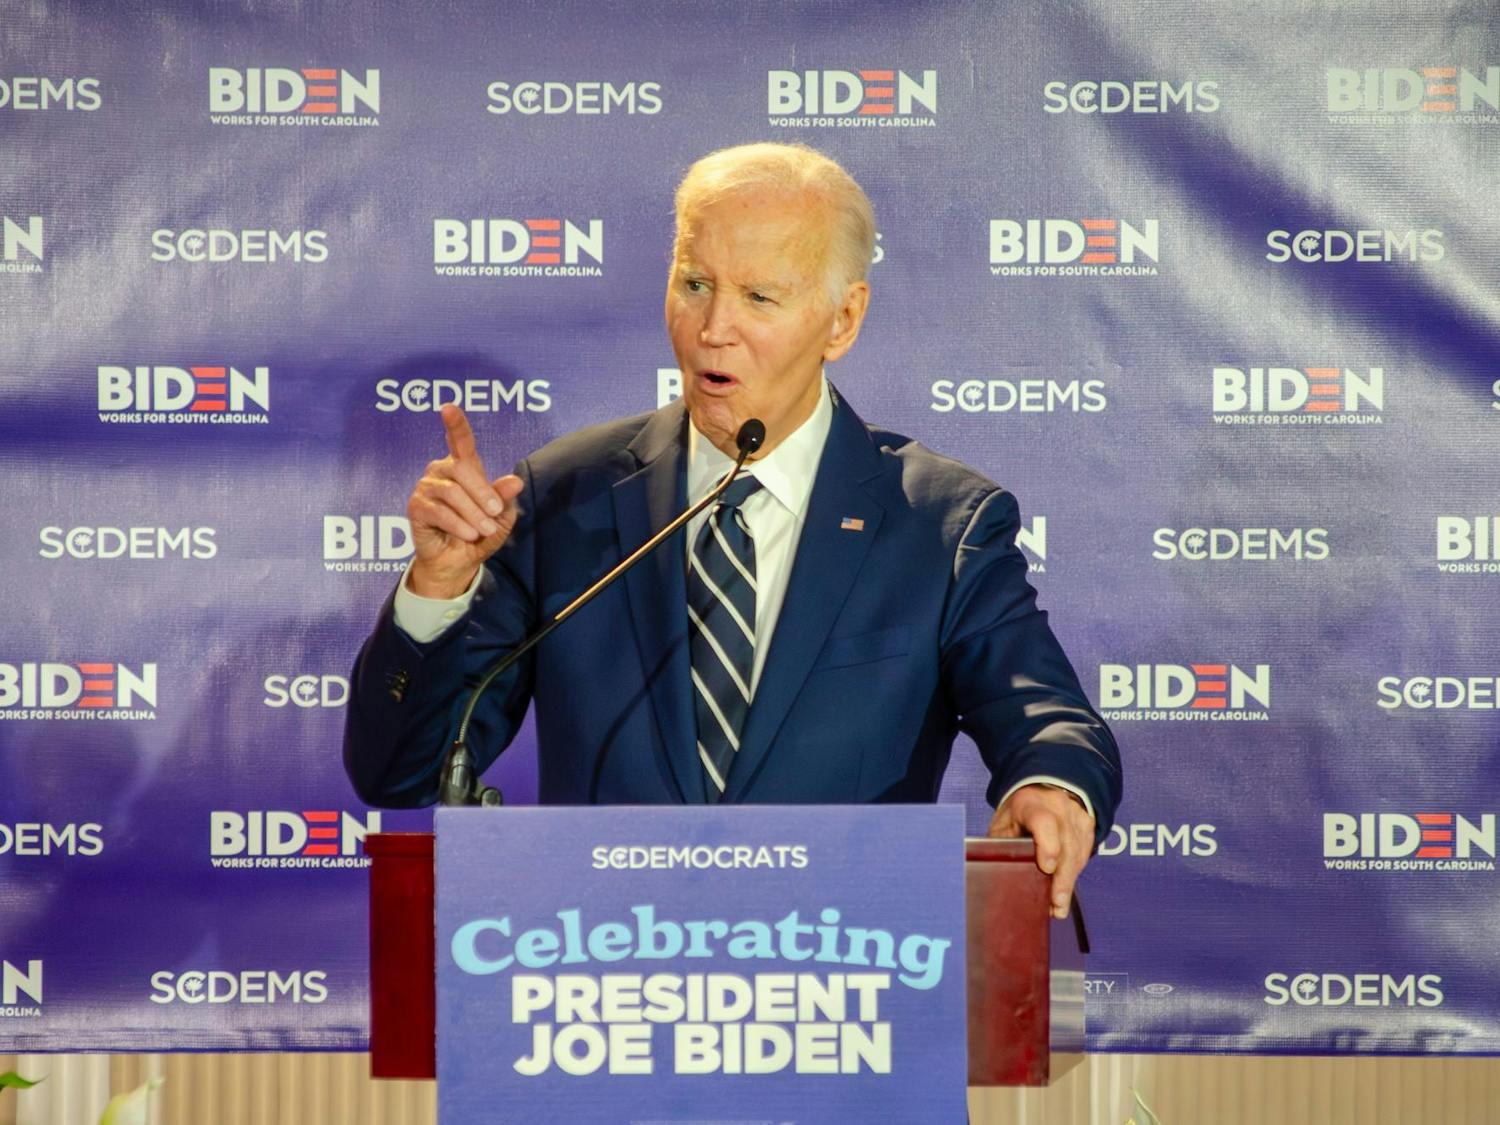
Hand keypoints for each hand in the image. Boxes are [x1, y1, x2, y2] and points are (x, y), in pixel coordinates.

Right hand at [405, 404, 523, 598]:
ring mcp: (425, 487)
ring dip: (473, 513)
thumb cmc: (479, 533)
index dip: (455, 424)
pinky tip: (469, 534)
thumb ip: (505, 498)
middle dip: (483, 493)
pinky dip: (459, 525)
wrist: (459, 562)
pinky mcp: (416, 507)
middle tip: (496, 513)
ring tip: (483, 530)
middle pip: (462, 470)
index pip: (459, 441)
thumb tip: (515, 481)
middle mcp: (441, 471)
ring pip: (452, 492)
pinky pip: (440, 511)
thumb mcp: (500, 516)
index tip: (448, 408)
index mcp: (463, 467)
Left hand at [987, 785, 1095, 919]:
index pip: (1044, 821)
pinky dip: (1075, 872)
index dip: (1048, 846)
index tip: (1047, 868)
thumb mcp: (1003, 823)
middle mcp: (1057, 805)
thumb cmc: (1018, 812)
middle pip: (1066, 843)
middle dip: (1062, 877)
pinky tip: (1065, 888)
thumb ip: (1001, 845)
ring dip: (1069, 880)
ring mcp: (1075, 814)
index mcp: (1030, 803)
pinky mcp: (1087, 824)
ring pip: (1078, 851)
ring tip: (1059, 904)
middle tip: (1056, 903)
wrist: (1042, 788)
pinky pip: (1084, 853)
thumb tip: (997, 876)